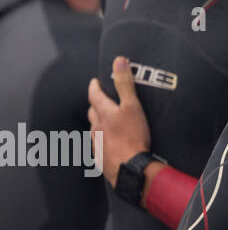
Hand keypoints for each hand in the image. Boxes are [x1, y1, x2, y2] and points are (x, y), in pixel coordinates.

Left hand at [87, 56, 151, 187]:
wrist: (130, 167)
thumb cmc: (133, 137)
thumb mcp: (132, 105)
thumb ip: (125, 83)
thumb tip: (119, 61)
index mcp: (103, 112)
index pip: (93, 94)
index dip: (94, 86)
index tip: (96, 81)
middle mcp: (96, 126)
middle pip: (92, 111)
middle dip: (96, 103)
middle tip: (103, 98)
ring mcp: (97, 142)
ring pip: (95, 128)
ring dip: (99, 122)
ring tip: (108, 120)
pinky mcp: (101, 156)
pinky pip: (99, 144)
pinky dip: (103, 139)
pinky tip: (111, 141)